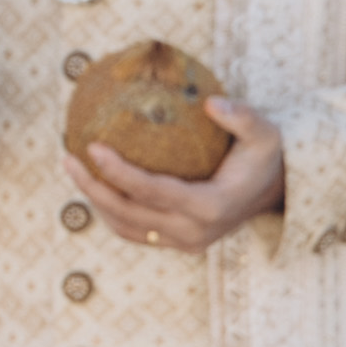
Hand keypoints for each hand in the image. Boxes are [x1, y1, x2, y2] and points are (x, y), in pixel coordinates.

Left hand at [73, 97, 290, 251]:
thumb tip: (210, 102)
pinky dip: (112, 211)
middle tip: (68, 157)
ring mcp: (186, 243)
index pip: (151, 191)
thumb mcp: (264, 132)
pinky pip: (136, 231)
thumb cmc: (266, 156)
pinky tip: (95, 183)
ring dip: (95, 201)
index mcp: (210, 207)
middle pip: (128, 213)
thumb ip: (241, 117)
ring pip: (126, 227)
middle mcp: (194, 232)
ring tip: (73, 168)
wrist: (277, 191)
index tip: (92, 147)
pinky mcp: (179, 244)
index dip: (118, 172)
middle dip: (92, 187)